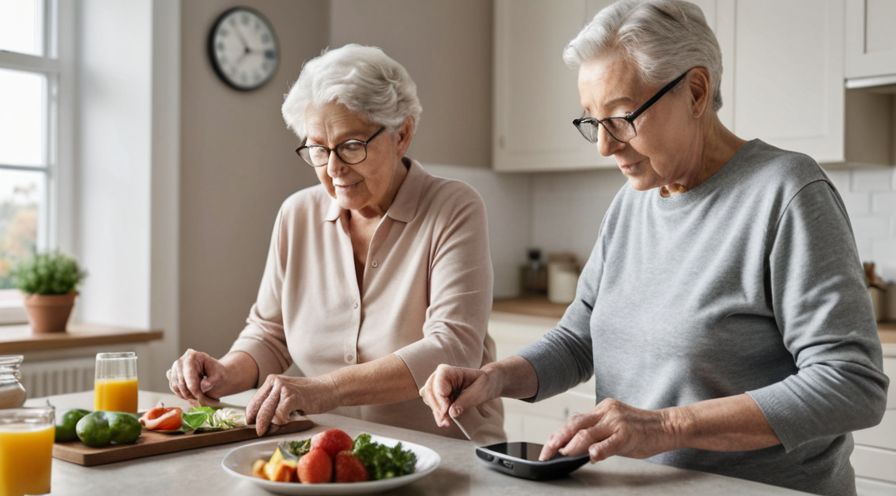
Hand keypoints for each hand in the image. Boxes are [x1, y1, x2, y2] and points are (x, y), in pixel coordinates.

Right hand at [167, 349, 231, 403]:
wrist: (214, 375)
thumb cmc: (217, 373)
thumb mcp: (219, 376)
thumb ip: (212, 381)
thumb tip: (203, 386)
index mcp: (193, 356)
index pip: (189, 376)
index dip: (195, 390)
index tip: (202, 399)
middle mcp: (181, 361)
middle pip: (181, 383)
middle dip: (192, 395)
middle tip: (203, 401)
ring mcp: (175, 369)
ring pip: (176, 388)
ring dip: (187, 396)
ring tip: (200, 397)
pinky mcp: (172, 376)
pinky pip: (174, 389)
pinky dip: (183, 395)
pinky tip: (193, 394)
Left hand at [246, 374, 337, 436]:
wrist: (330, 388)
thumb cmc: (311, 394)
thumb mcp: (288, 395)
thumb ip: (275, 403)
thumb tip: (261, 422)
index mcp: (272, 380)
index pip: (254, 401)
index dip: (251, 415)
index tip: (251, 425)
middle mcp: (275, 382)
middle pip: (258, 409)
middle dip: (258, 424)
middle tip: (261, 432)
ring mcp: (283, 388)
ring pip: (266, 414)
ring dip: (271, 424)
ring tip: (281, 424)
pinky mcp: (292, 397)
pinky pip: (279, 416)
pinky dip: (282, 422)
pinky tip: (291, 419)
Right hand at [419, 364, 502, 428]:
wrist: (485, 385)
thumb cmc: (483, 384)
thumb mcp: (478, 392)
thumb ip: (465, 401)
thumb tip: (452, 413)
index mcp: (448, 371)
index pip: (438, 384)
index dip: (440, 399)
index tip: (446, 411)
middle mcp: (438, 377)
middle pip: (430, 392)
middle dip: (437, 408)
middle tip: (446, 421)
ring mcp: (436, 386)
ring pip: (429, 400)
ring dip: (437, 413)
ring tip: (447, 423)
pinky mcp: (437, 396)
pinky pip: (433, 406)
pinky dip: (438, 415)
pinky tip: (445, 422)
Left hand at [539, 398, 680, 461]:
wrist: (667, 425)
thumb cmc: (641, 429)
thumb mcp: (614, 426)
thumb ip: (596, 432)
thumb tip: (575, 446)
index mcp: (602, 409)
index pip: (574, 421)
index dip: (558, 434)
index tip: (547, 446)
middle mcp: (606, 412)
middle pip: (575, 425)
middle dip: (557, 439)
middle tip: (546, 452)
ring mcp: (616, 422)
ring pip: (587, 432)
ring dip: (572, 445)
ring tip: (563, 454)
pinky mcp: (628, 434)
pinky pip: (609, 442)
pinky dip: (598, 449)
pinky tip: (591, 456)